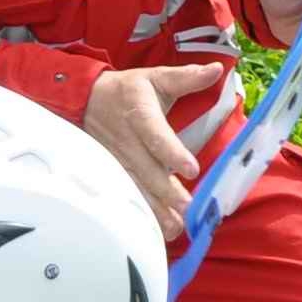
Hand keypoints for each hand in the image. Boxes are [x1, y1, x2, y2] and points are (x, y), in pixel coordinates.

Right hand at [79, 67, 196, 235]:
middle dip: (167, 192)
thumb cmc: (128, 90)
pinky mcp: (112, 174)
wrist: (86, 100)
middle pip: (147, 168)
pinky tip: (158, 232)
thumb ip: (186, 78)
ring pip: (136, 188)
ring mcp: (117, 161)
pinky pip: (127, 197)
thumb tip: (216, 69)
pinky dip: (142, 216)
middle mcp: (127, 140)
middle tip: (187, 209)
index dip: (172, 152)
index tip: (190, 169)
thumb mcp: (155, 78)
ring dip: (155, 210)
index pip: (155, 134)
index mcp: (139, 112)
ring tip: (176, 227)